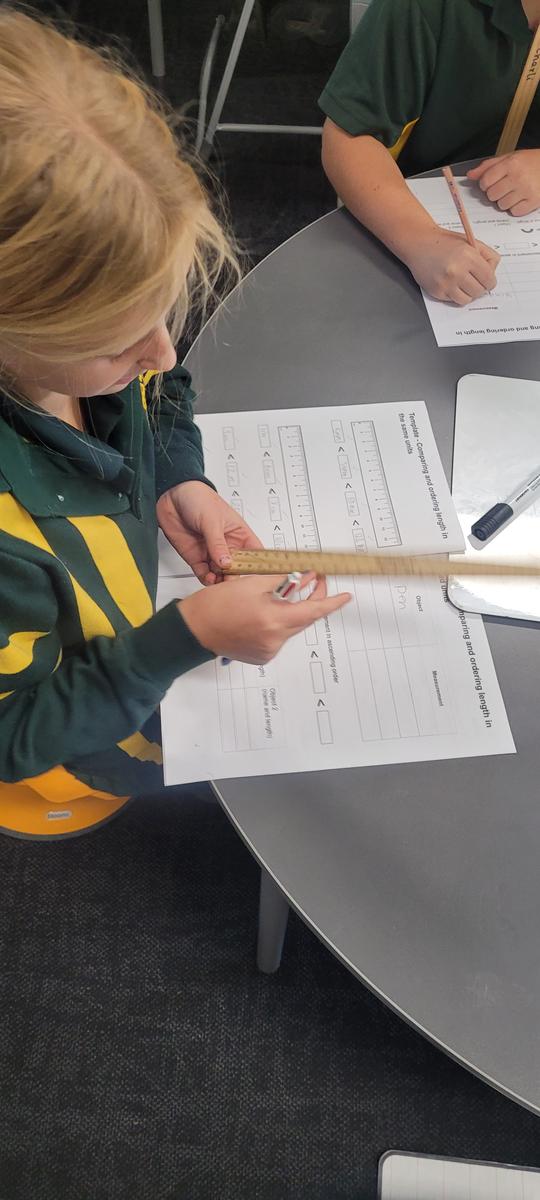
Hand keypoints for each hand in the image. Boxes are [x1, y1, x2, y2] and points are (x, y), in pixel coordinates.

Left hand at [157, 480, 262, 583]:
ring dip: (221, 580)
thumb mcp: (212, 520)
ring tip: (219, 581)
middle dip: (236, 577)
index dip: (259, 564)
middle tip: (233, 581)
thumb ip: (218, 544)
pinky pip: (205, 574)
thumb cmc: (198, 498)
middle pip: (238, 568)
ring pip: (221, 574)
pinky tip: (209, 578)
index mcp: (239, 534)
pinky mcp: (197, 557)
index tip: (258, 575)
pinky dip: (207, 579)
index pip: (255, 553)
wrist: (171, 496)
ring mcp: (212, 553)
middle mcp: (227, 545)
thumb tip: (226, 562)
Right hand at [179, 573, 350, 663]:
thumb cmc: (214, 607)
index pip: (314, 611)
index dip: (332, 602)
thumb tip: (304, 577)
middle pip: (303, 618)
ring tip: (273, 597)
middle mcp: (274, 640)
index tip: (345, 596)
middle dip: (309, 600)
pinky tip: (261, 614)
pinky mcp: (262, 656)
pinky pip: (278, 637)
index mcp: (274, 620)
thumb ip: (282, 581)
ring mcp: (269, 650)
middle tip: (312, 582)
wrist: (193, 630)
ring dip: (289, 611)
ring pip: (290, 627)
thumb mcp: (252, 584)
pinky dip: (276, 623)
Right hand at [404, 227, 499, 304]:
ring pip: (467, 299)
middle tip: (474, 280)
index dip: (490, 281)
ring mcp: (446, 283)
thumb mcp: (471, 242)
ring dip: (468, 293)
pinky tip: (451, 283)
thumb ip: (487, 256)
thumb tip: (492, 273)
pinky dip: (455, 294)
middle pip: (479, 291)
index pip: (489, 279)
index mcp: (468, 256)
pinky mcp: (437, 292)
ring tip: (463, 283)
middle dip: (479, 287)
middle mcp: (457, 271)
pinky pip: (453, 300)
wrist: (420, 244)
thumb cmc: (446, 243)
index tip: (487, 280)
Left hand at [468, 151, 539, 216]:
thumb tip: (471, 175)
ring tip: (514, 192)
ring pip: (502, 205)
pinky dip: (515, 208)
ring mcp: (526, 190)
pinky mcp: (533, 201)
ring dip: (505, 201)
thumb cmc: (530, 162)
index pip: (485, 181)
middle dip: (495, 192)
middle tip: (504, 187)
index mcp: (510, 164)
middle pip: (492, 195)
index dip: (485, 184)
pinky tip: (521, 198)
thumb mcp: (510, 157)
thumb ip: (488, 166)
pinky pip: (514, 212)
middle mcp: (517, 177)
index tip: (490, 183)